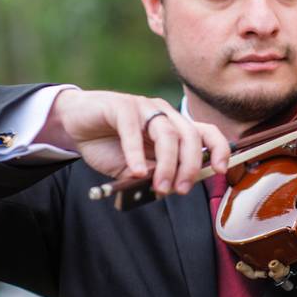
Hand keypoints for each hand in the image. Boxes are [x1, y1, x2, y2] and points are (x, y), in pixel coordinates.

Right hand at [36, 89, 229, 195]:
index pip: (206, 133)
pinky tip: (136, 172)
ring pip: (167, 133)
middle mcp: (163, 114)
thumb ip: (153, 175)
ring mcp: (143, 107)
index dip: (218, 149)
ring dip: (167, 164)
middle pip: (190, 136)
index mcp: (174, 127)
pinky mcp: (120, 106)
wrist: (75, 124)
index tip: (220, 171)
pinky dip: (136, 153)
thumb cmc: (109, 145)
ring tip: (161, 187)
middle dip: (190, 166)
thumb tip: (169, 187)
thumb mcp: (136, 168)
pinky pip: (133, 129)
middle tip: (181, 190)